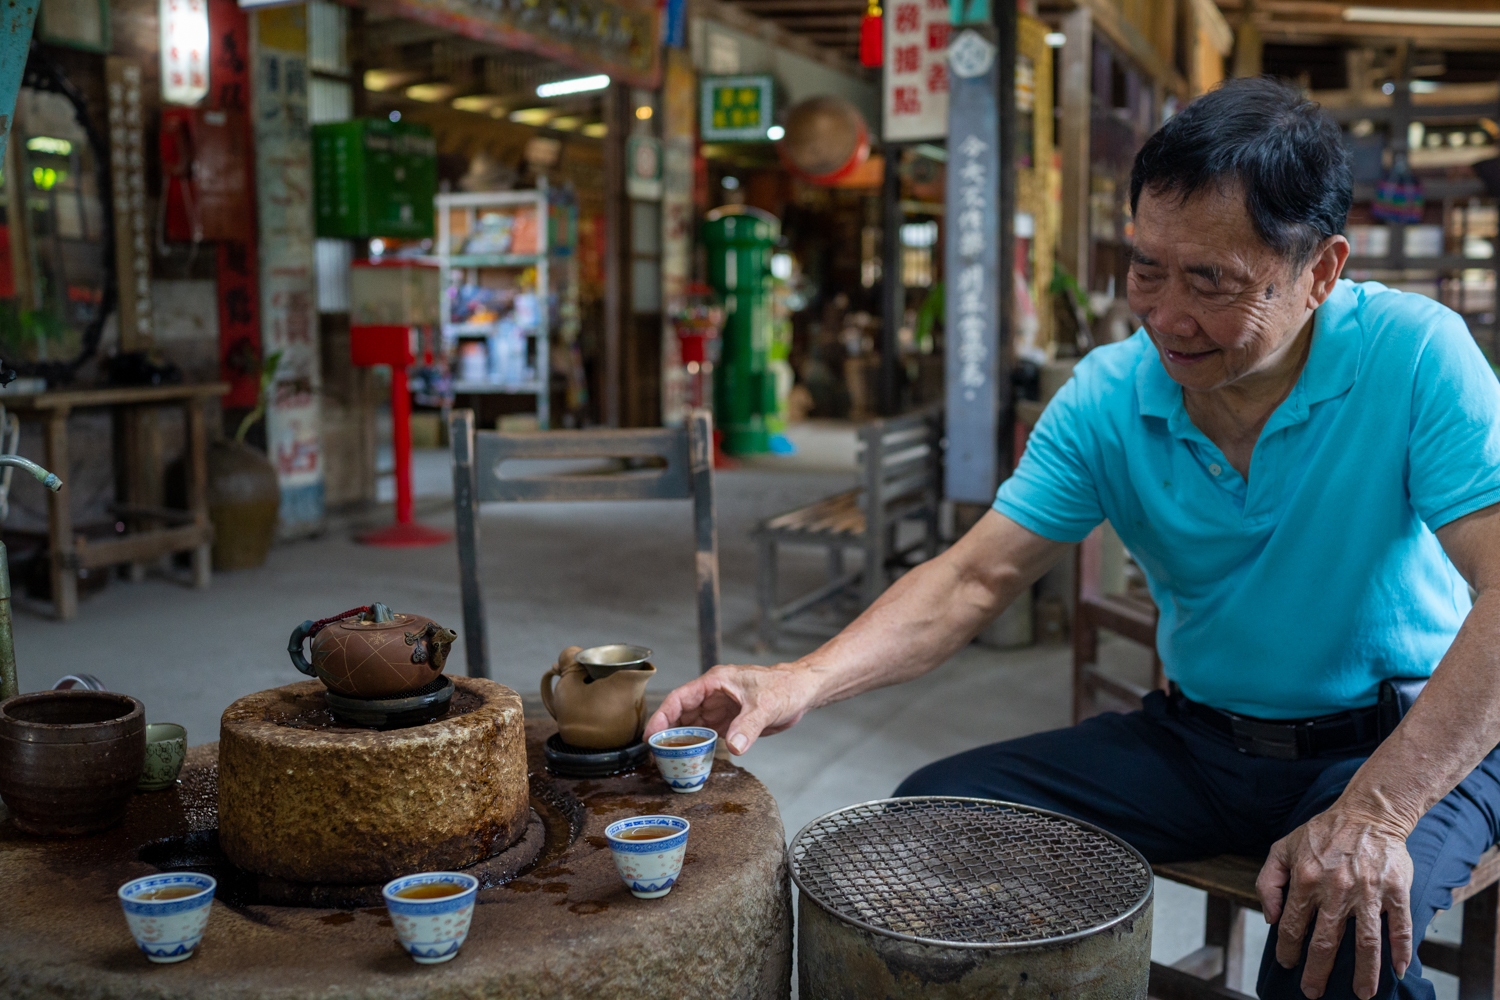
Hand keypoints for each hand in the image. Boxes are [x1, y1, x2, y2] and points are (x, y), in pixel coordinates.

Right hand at [644, 663, 815, 754]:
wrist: (801, 692)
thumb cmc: (784, 687)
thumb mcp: (766, 706)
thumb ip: (748, 726)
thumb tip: (733, 747)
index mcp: (715, 682)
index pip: (680, 698)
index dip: (662, 716)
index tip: (650, 734)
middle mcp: (713, 695)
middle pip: (681, 714)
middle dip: (666, 732)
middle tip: (654, 754)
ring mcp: (720, 709)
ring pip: (691, 725)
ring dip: (680, 741)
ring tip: (667, 760)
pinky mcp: (728, 722)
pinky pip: (706, 734)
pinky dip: (696, 745)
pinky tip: (689, 758)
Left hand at [1256, 806, 1414, 998]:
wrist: (1367, 813)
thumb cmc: (1321, 833)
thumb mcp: (1281, 848)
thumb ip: (1267, 881)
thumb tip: (1270, 918)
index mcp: (1305, 879)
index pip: (1291, 926)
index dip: (1287, 949)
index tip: (1287, 964)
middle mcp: (1335, 889)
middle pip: (1325, 942)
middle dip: (1317, 972)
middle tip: (1313, 992)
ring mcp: (1367, 891)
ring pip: (1365, 943)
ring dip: (1364, 973)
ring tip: (1361, 995)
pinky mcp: (1395, 890)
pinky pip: (1399, 926)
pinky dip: (1400, 950)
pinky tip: (1398, 971)